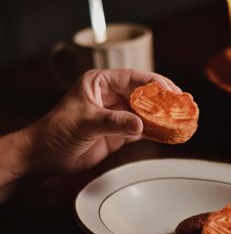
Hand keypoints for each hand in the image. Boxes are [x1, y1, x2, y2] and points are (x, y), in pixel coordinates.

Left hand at [25, 68, 179, 174]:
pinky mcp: (119, 133)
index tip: (171, 90)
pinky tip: (168, 133)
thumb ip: (113, 122)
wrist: (46, 156)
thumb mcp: (85, 123)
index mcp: (100, 83)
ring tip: (180, 118)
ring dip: (161, 116)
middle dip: (163, 99)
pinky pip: (141, 129)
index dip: (154, 82)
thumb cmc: (57, 132)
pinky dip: (154, 131)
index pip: (133, 77)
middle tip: (182, 104)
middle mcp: (111, 96)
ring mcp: (116, 115)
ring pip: (145, 111)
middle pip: (143, 94)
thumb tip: (140, 125)